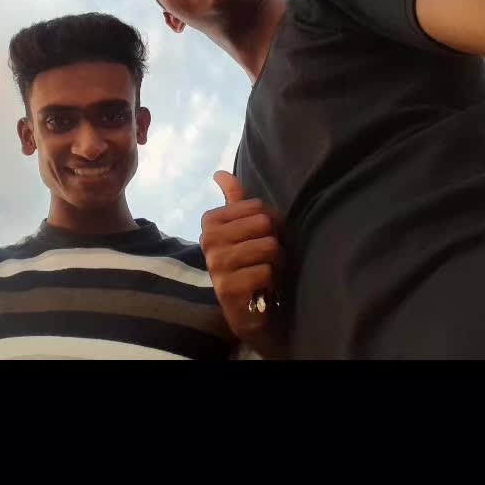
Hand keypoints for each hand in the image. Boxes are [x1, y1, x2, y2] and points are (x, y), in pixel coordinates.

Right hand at [200, 170, 283, 344]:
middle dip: (274, 242)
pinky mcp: (227, 289)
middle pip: (265, 224)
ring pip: (269, 247)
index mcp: (210, 221)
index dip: (271, 223)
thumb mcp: (241, 229)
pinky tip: (262, 288)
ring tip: (266, 272)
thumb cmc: (248, 264)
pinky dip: (271, 281)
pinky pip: (266, 271)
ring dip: (276, 263)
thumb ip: (234, 200)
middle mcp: (208, 240)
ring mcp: (216, 265)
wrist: (248, 311)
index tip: (260, 239)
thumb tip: (219, 173)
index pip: (259, 206)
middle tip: (265, 258)